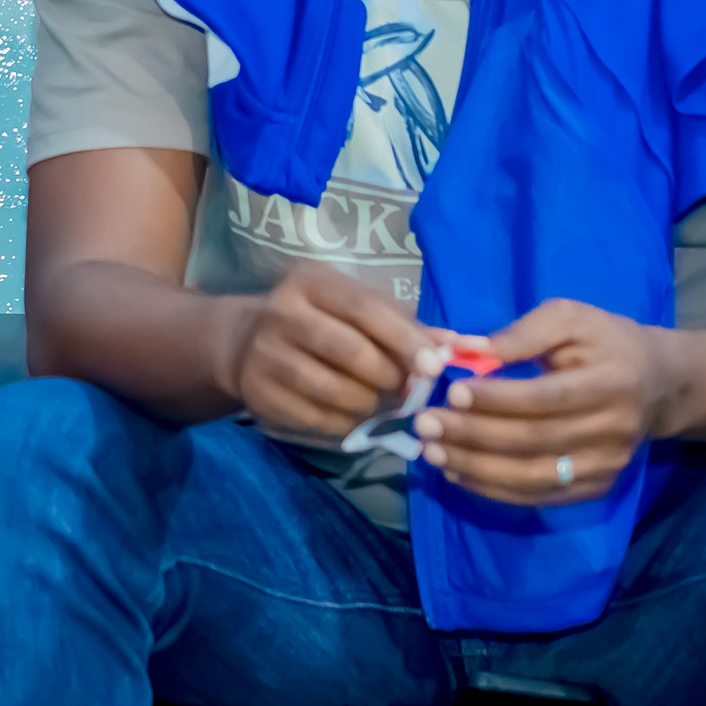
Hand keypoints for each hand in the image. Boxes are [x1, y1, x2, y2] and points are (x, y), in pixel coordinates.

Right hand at [216, 262, 446, 445]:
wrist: (246, 343)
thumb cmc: (321, 321)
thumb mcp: (357, 309)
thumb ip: (406, 325)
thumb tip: (459, 347)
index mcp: (311, 282)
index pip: (365, 309)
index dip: (403, 340)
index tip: (433, 368)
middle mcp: (281, 311)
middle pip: (351, 352)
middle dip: (389, 378)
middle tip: (407, 393)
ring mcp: (265, 353)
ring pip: (335, 390)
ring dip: (370, 405)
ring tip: (381, 405)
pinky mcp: (258, 391)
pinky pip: (316, 418)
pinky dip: (346, 424)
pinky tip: (354, 417)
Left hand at [415, 298, 671, 504]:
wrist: (657, 384)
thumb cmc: (605, 342)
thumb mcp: (569, 318)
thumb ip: (520, 333)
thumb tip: (464, 349)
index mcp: (611, 383)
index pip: (547, 398)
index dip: (498, 399)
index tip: (453, 391)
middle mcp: (614, 431)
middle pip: (535, 440)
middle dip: (474, 435)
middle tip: (426, 425)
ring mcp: (608, 465)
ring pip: (534, 476)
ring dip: (477, 468)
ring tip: (433, 453)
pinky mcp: (597, 486)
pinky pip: (541, 495)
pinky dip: (496, 490)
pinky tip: (458, 474)